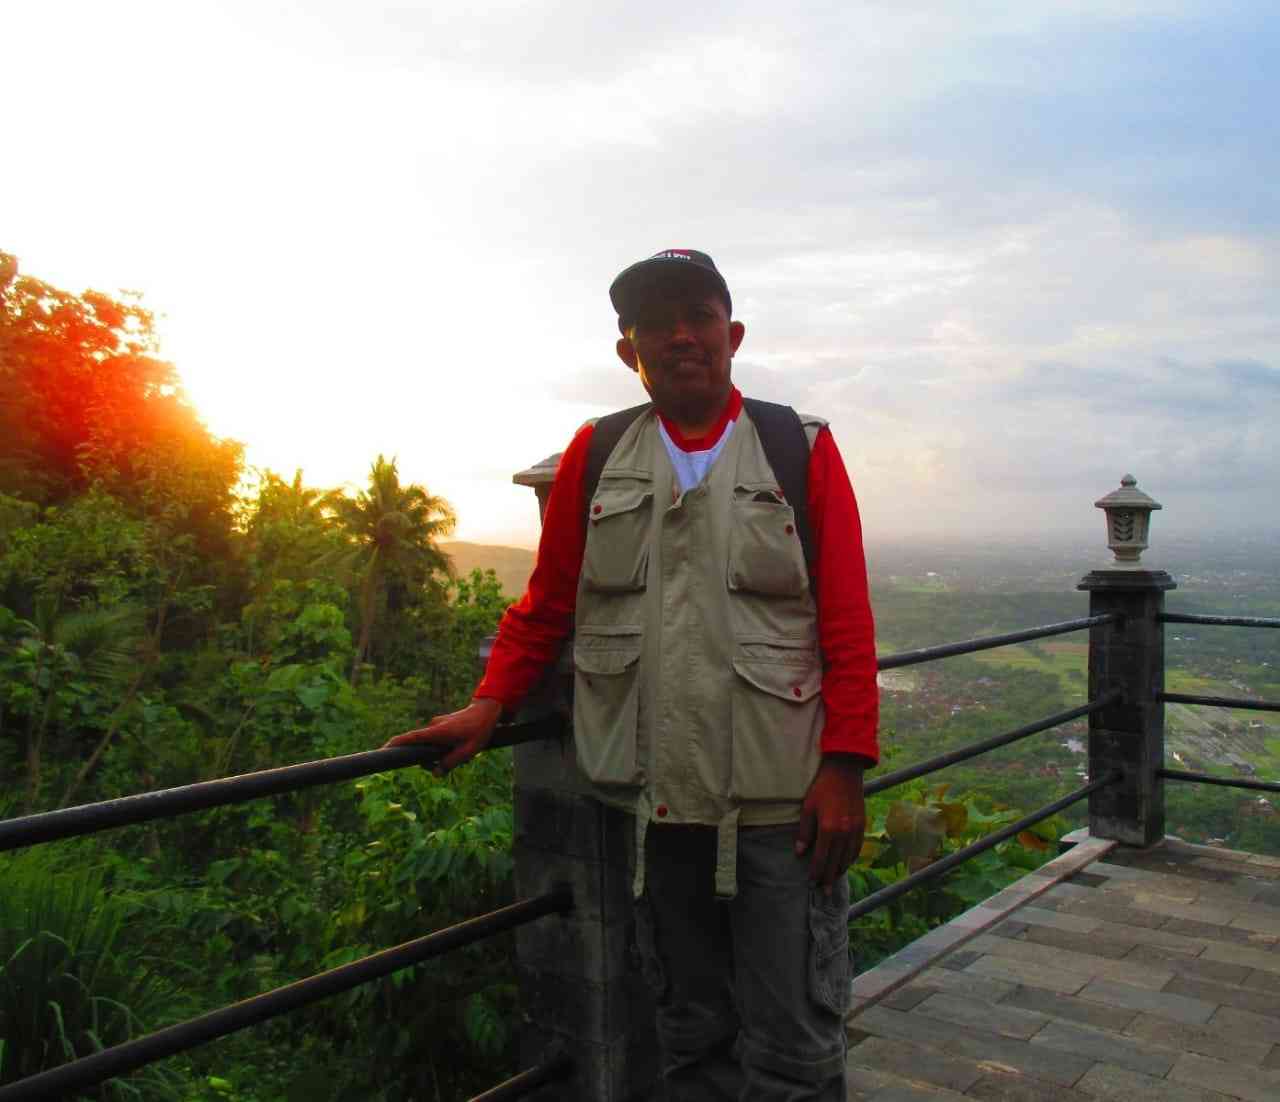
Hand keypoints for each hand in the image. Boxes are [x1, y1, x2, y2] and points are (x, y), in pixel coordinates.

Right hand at [383, 698, 502, 774]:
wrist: (487, 710)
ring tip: (459, 755)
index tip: (382, 750)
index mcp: (436, 732)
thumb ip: (451, 762)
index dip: (395, 744)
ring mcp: (436, 725)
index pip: (410, 738)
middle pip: (419, 747)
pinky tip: (459, 748)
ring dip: (437, 754)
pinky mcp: (442, 725)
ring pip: (429, 745)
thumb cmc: (479, 730)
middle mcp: (433, 727)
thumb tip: (435, 773)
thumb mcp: (468, 751)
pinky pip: (436, 740)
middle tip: (441, 768)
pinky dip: (442, 747)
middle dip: (426, 760)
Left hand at [795, 756, 866, 893]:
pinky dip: (851, 859)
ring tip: (833, 880)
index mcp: (829, 830)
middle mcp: (844, 833)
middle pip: (836, 863)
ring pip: (848, 858)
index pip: (821, 859)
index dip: (816, 873)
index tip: (811, 883)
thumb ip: (805, 832)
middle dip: (828, 878)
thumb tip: (800, 852)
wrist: (845, 771)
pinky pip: (857, 849)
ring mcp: (856, 830)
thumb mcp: (808, 808)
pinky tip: (845, 863)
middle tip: (824, 892)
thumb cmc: (822, 788)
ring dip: (840, 871)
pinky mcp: (862, 825)